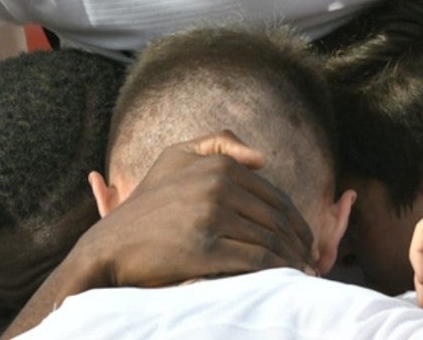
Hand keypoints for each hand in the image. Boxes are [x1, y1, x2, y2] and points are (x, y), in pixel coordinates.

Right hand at [81, 129, 315, 288]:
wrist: (113, 245)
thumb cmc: (148, 202)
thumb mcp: (175, 156)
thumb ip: (217, 144)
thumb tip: (262, 158)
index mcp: (217, 165)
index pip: (273, 194)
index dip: (293, 218)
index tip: (303, 236)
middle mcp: (216, 186)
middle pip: (275, 217)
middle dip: (298, 240)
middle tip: (310, 258)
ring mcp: (211, 218)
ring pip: (269, 239)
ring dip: (292, 258)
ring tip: (302, 271)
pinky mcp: (205, 250)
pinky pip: (255, 260)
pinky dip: (277, 271)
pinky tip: (284, 279)